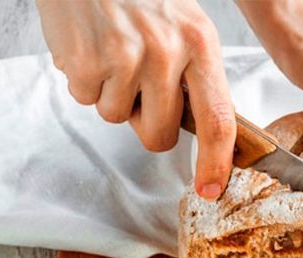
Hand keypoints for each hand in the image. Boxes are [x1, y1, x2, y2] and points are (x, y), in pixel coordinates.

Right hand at [37, 0, 234, 199]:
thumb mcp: (184, 24)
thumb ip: (195, 75)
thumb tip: (208, 132)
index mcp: (200, 44)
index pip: (219, 119)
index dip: (215, 162)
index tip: (211, 189)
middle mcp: (167, 54)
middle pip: (161, 134)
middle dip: (146, 122)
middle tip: (137, 82)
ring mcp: (124, 59)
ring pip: (118, 118)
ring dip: (111, 94)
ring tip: (111, 51)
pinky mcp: (85, 63)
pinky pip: (86, 100)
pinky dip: (84, 80)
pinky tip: (89, 46)